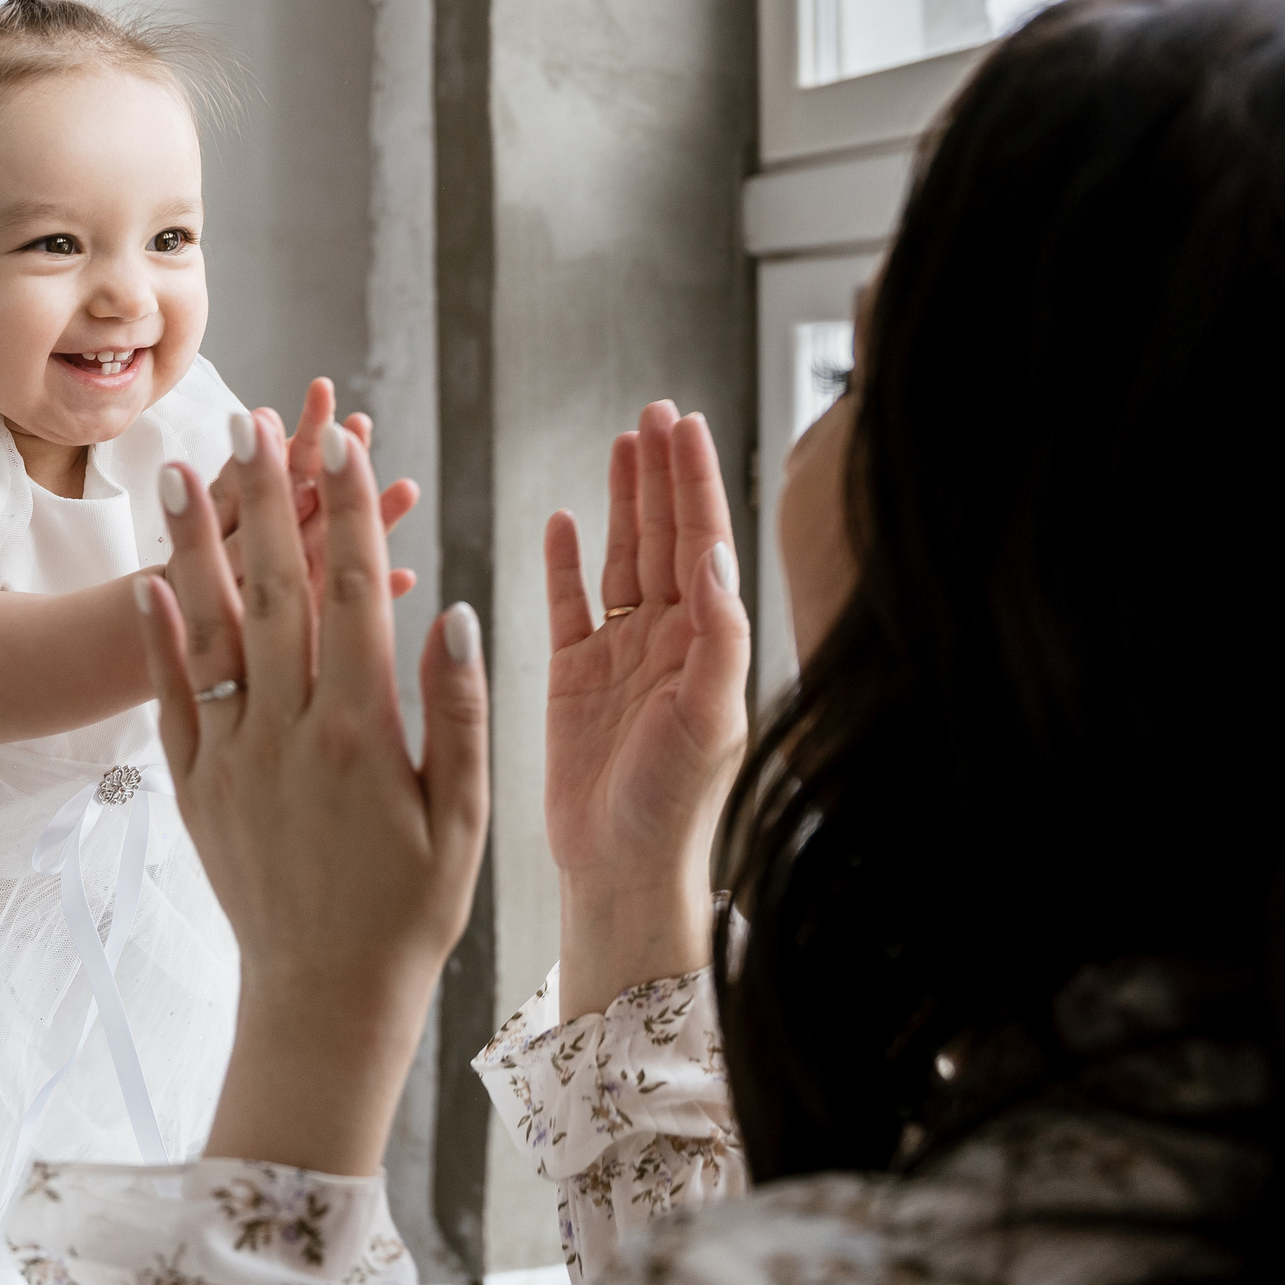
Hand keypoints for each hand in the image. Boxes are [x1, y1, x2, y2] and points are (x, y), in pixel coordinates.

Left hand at [136, 411, 487, 1173]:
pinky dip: (157, 637)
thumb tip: (449, 606)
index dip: (348, 511)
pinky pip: (170, 698)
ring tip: (179, 471)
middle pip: (273, 591)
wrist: (324, 996)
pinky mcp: (193, 786)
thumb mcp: (462, 814)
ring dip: (193, 546)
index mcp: (362, 732)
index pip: (352, 594)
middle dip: (264, 499)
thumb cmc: (411, 908)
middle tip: (251, 421)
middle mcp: (287, 731)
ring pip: (209, 630)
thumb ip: (456, 708)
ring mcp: (231, 757)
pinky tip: (147, 580)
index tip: (345, 440)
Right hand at [544, 402, 749, 1017]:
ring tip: (622, 443)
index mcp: (703, 644)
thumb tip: (714, 555)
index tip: (686, 424)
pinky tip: (567, 523)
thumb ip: (717, 636)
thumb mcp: (709, 719)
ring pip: (622, 558)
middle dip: (660, 473)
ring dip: (624, 501)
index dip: (693, 481)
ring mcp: (620, 656)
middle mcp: (667, 641)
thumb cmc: (673, 809)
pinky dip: (567, 562)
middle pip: (664, 536)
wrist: (620, 871)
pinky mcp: (573, 679)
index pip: (700, 542)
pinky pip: (569, 605)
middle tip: (654, 412)